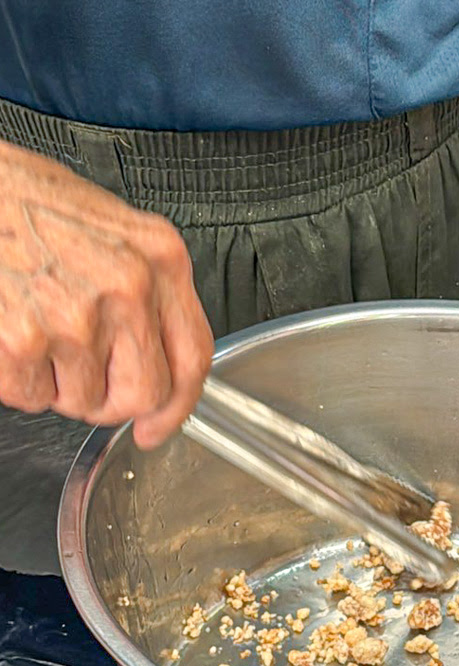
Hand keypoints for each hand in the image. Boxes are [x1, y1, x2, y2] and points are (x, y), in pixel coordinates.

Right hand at [0, 141, 212, 448]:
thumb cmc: (28, 201)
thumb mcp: (114, 231)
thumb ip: (148, 291)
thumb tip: (160, 357)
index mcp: (161, 258)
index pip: (194, 355)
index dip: (179, 405)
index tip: (158, 425)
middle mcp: (129, 287)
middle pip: (145, 393)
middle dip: (112, 402)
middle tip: (83, 379)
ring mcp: (78, 315)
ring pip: (85, 401)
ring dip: (58, 385)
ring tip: (36, 331)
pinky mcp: (25, 338)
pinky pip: (31, 395)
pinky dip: (16, 379)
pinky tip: (9, 333)